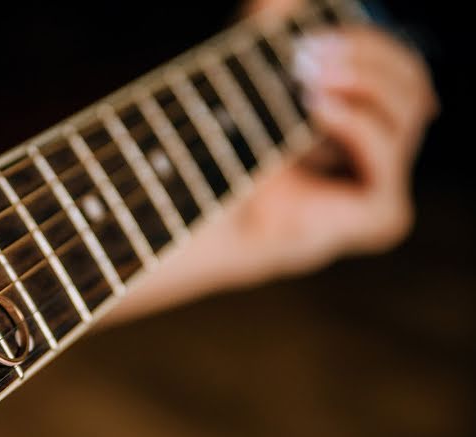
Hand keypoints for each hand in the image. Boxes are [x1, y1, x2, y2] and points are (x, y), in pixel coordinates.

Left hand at [228, 25, 438, 278]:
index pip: (396, 69)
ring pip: (409, 108)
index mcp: (363, 124)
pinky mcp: (383, 214)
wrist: (209, 219)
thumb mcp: (256, 82)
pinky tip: (317, 107)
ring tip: (306, 75)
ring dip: (360, 79)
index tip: (310, 33)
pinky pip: (386, 150)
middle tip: (306, 51)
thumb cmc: (232, 157)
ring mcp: (387, 186)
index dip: (367, 42)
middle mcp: (381, 155)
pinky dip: (354, 121)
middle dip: (366, 54)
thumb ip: (271, 36)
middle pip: (412, 82)